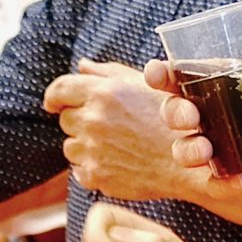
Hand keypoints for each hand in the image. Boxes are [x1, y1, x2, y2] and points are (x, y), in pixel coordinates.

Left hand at [42, 60, 191, 201]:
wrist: (188, 163)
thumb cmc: (170, 119)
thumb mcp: (143, 85)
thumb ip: (108, 73)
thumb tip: (82, 66)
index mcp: (104, 92)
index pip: (60, 90)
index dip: (54, 96)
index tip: (53, 103)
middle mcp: (94, 119)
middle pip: (66, 119)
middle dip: (79, 120)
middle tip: (105, 126)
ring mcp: (93, 150)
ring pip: (70, 146)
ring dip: (85, 145)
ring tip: (114, 145)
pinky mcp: (95, 175)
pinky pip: (79, 169)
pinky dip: (92, 166)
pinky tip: (116, 162)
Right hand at [149, 40, 241, 186]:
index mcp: (219, 82)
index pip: (179, 76)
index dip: (161, 75)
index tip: (157, 74)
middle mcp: (214, 115)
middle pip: (174, 114)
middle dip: (173, 114)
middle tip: (191, 116)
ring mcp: (223, 147)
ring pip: (184, 150)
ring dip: (186, 150)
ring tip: (206, 149)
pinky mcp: (238, 176)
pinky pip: (216, 184)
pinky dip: (221, 183)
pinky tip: (239, 179)